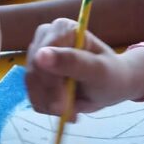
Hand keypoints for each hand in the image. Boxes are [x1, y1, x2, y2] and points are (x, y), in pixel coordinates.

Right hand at [27, 19, 143, 119]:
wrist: (112, 85)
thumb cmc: (110, 75)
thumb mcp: (97, 70)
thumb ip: (72, 62)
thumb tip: (41, 55)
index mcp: (62, 29)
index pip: (42, 56)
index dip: (50, 84)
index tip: (63, 107)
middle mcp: (45, 38)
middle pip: (34, 72)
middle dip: (52, 98)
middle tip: (71, 114)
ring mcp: (38, 57)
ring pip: (31, 86)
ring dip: (50, 105)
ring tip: (72, 112)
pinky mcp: (36, 75)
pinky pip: (33, 95)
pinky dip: (48, 107)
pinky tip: (65, 108)